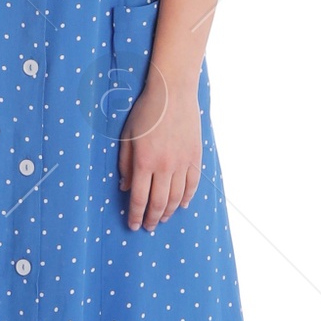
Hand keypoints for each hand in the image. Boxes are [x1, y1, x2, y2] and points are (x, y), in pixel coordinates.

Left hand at [119, 63, 201, 230]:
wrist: (173, 93)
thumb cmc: (146, 112)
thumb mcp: (127, 137)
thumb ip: (125, 164)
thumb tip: (125, 188)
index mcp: (143, 162)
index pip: (138, 198)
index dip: (135, 215)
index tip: (133, 225)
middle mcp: (163, 166)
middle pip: (158, 202)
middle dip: (151, 218)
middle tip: (148, 226)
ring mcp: (182, 163)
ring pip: (176, 198)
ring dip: (168, 212)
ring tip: (162, 218)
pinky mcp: (195, 157)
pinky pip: (192, 185)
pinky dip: (187, 198)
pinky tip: (182, 205)